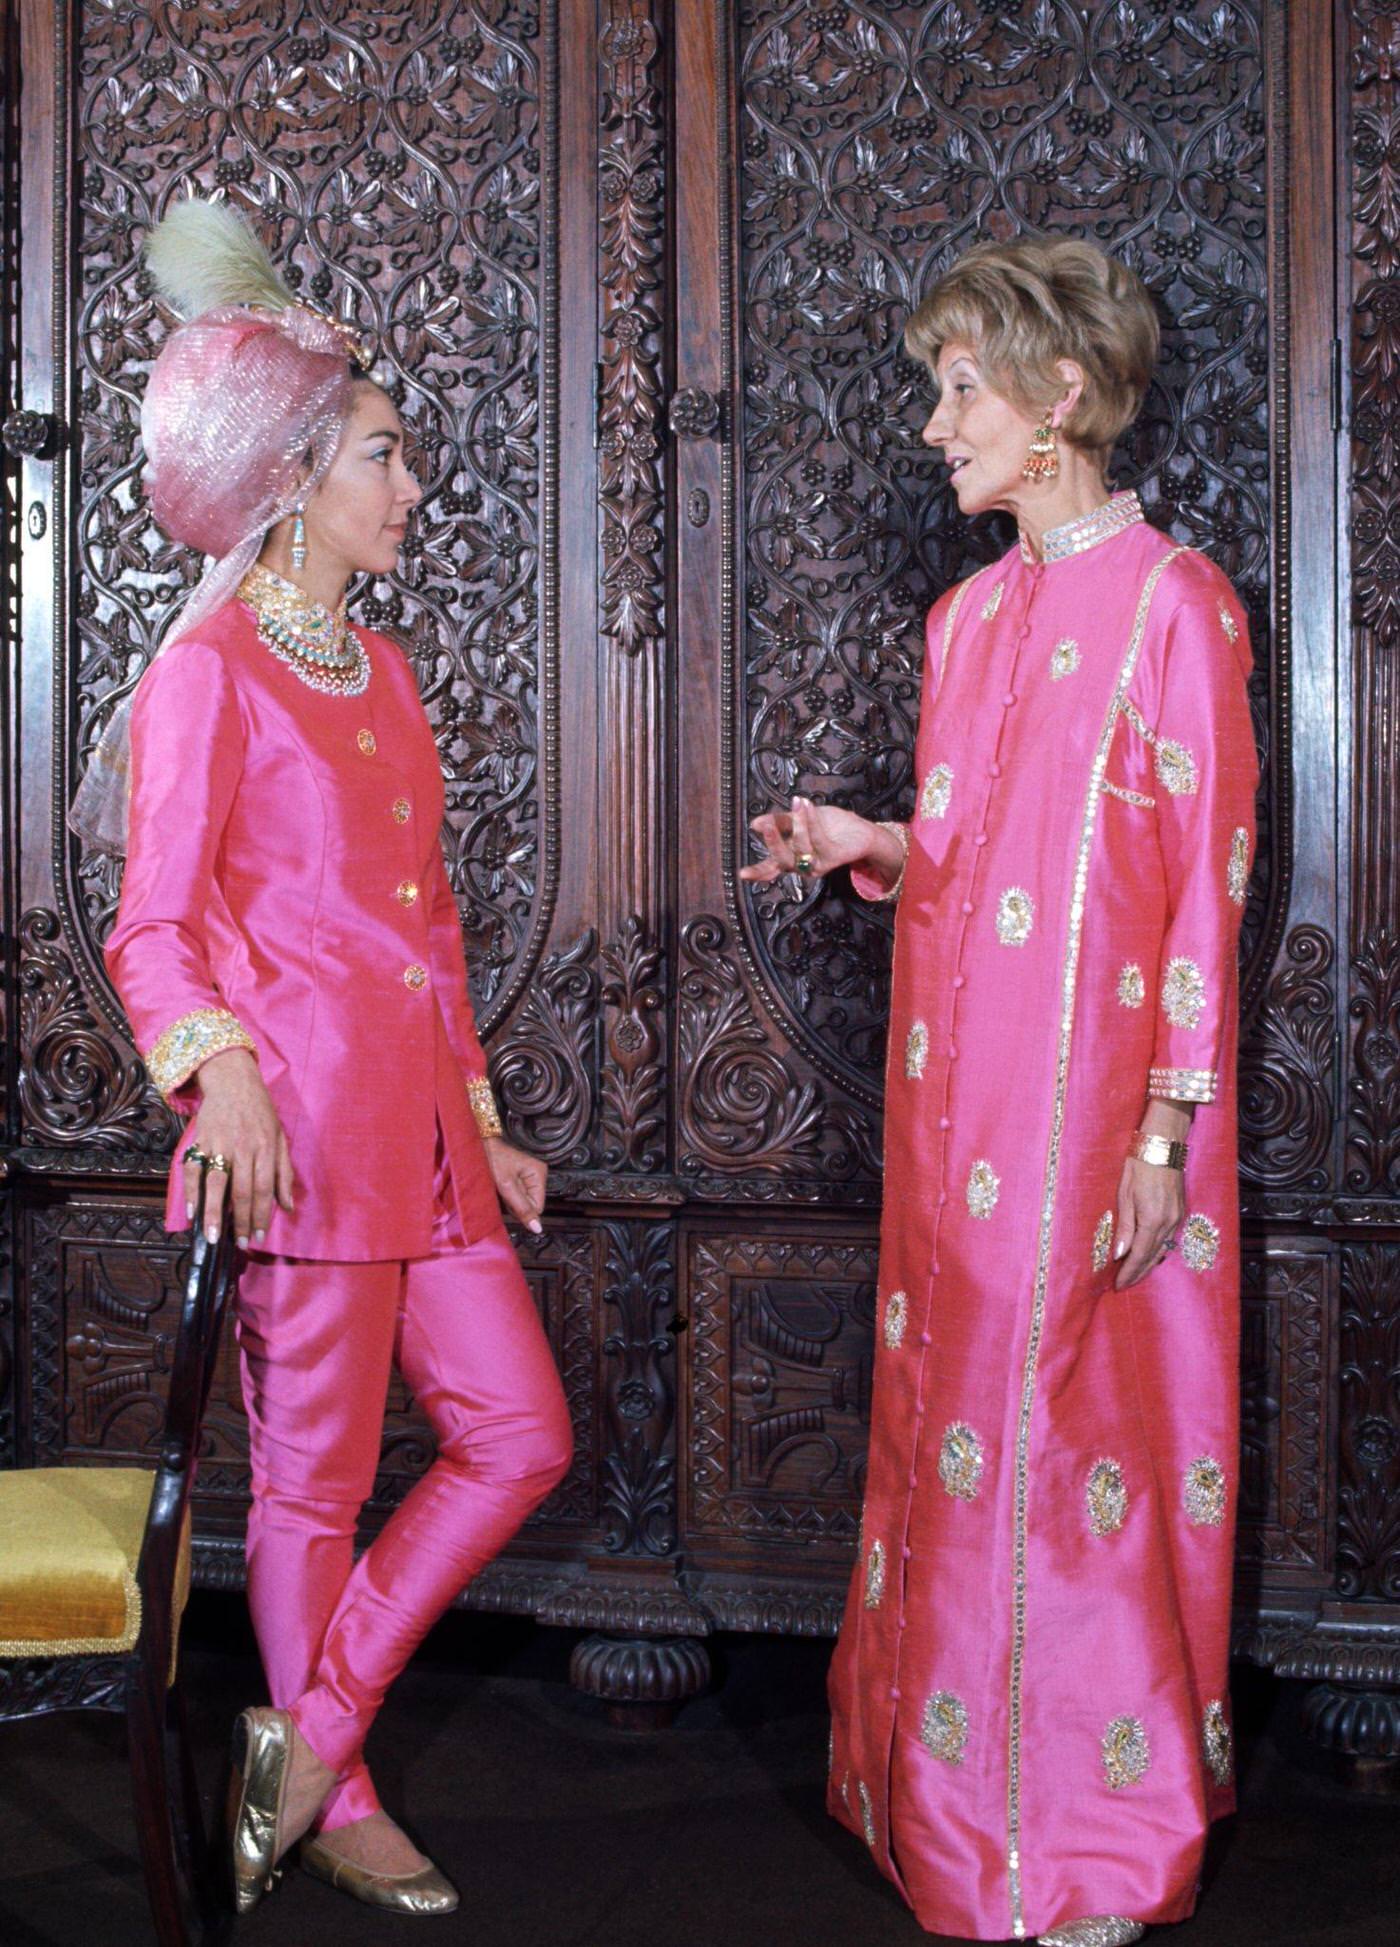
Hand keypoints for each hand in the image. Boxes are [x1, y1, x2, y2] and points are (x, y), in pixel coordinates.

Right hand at [184, 1047, 294, 1247]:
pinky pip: (193, 1168)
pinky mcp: (201, 1140)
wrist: (233, 1081)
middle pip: (242, 1190)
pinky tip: (193, 1211)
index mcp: (265, 1148)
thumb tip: (288, 1206)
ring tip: (214, 1236)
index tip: (259, 1236)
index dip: (261, 1215)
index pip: (264, 1188)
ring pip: (217, 1183)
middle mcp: (244, 1148)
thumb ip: (284, 1172)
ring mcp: (220, 1144)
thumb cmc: (261, 1112)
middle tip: (241, 1243)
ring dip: (215, 1212)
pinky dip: (192, 1190)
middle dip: (242, 1220)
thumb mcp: (280, 1138)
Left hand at [484, 1136, 545, 1234]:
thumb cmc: (491, 1158)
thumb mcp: (506, 1185)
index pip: (538, 1207)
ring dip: (510, 1200)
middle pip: (530, 1205)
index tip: (508, 1200)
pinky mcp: (519, 1179)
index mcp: (538, 1174)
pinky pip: (516, 1196)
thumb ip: (522, 1208)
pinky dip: (507, 1195)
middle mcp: (536, 1175)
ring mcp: (527, 1177)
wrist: (477, 1145)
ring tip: (500, 1187)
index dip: (522, 1209)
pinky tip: (500, 1187)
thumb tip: (537, 1228)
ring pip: (522, 1202)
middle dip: (515, 1204)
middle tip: (502, 1191)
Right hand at [739, 794, 890, 885]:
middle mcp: (803, 865)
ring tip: (798, 802)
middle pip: (783, 860)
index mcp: (791, 857)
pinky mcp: (834, 857)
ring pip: (802, 847)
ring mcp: (819, 864)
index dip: (756, 872)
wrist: (859, 830)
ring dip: (799, 823)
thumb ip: (780, 823)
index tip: (742, 874)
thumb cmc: (828, 826)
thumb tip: (755, 824)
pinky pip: (819, 841)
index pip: (770, 867)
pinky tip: (808, 807)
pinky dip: (812, 822)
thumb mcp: (799, 819)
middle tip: (765, 826)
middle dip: (774, 842)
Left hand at [1112, 1156, 1184, 1289]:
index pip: (1139, 1255)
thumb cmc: (1139, 1165)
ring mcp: (1177, 1218)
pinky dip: (1157, 1251)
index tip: (1118, 1285)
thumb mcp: (1125, 1195)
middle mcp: (1169, 1223)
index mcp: (1153, 1220)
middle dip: (1138, 1273)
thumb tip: (1119, 1253)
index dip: (1129, 1272)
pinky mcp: (1180, 1212)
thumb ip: (1125, 1227)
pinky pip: (1169, 1239)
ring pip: (1162, 1250)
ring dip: (1148, 1264)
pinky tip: (1149, 1255)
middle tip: (1124, 1285)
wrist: (1163, 1146)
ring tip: (1134, 1274)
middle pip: (1153, 1257)